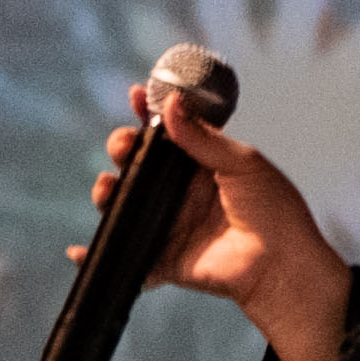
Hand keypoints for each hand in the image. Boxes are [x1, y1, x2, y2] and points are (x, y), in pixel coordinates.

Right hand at [83, 84, 352, 360]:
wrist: (282, 266)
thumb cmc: (275, 211)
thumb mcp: (243, 165)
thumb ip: (203, 138)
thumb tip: (171, 104)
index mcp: (202, 165)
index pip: (168, 133)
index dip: (149, 113)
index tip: (137, 94)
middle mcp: (180, 193)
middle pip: (137, 164)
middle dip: (122, 148)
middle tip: (125, 145)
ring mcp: (168, 224)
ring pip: (122, 204)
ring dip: (104, 192)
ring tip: (107, 187)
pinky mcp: (161, 258)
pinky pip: (123, 255)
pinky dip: (95, 256)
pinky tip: (77, 251)